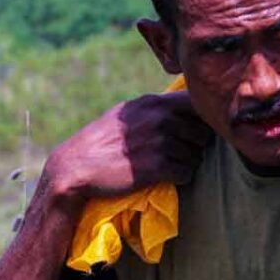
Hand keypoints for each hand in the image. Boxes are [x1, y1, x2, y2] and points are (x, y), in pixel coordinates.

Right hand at [41, 91, 211, 204]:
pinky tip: (166, 176)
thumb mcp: (126, 114)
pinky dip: (180, 177)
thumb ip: (154, 108)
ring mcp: (158, 142)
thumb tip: (183, 105)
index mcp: (152, 102)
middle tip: (181, 153)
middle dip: (196, 145)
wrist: (76, 166)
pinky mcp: (156, 167)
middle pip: (202, 132)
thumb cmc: (101, 140)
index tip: (194, 131)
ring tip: (169, 165)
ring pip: (196, 155)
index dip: (202, 119)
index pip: (196, 104)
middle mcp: (158, 118)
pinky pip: (186, 173)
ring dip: (188, 163)